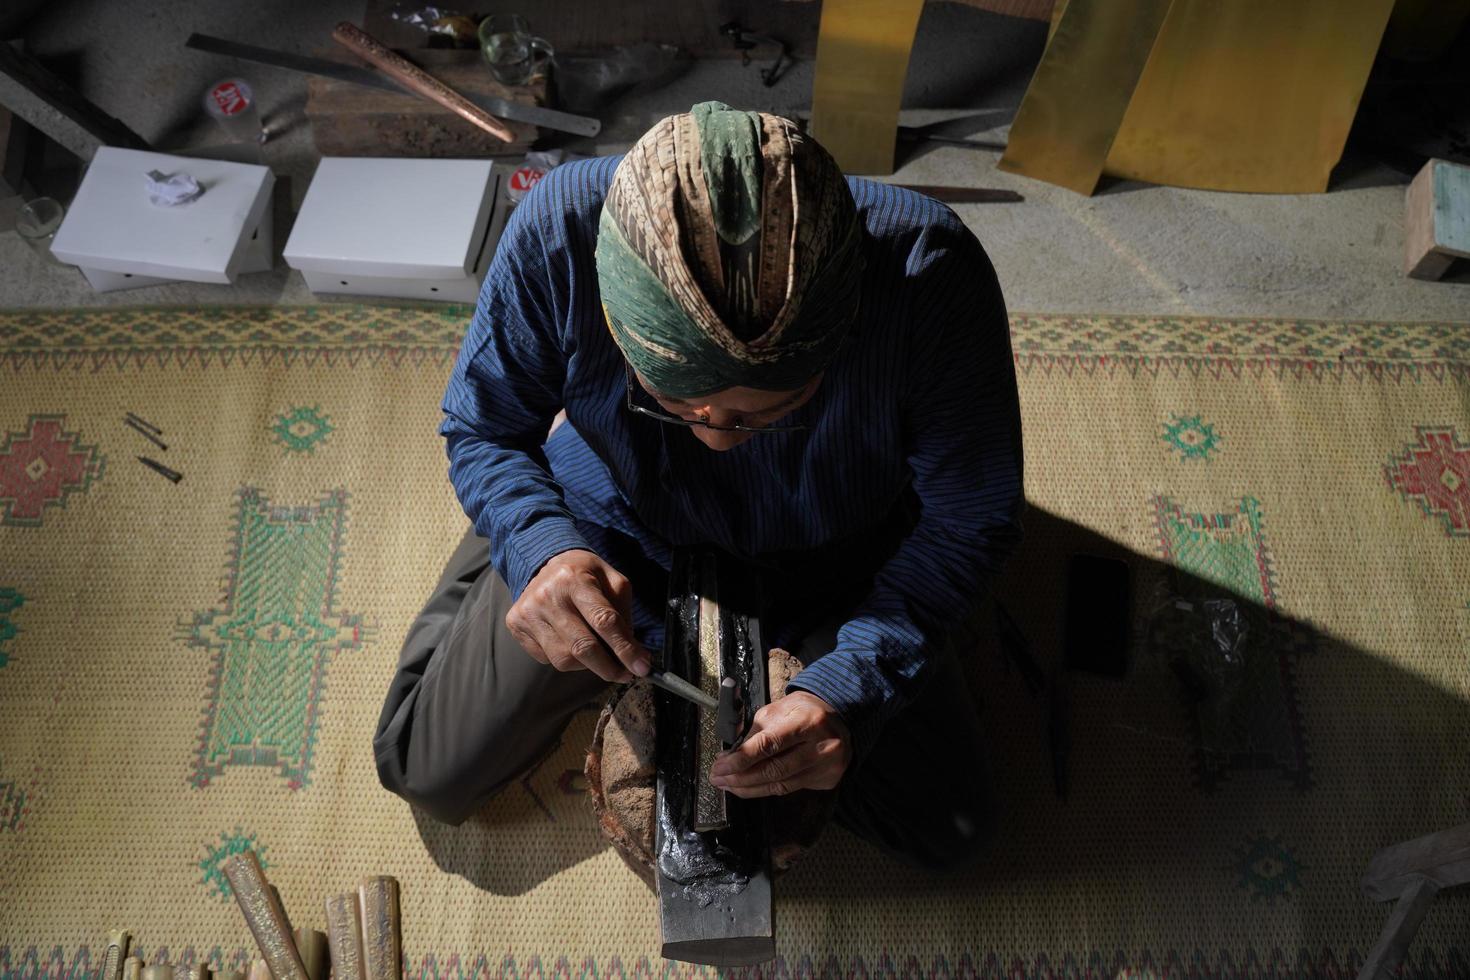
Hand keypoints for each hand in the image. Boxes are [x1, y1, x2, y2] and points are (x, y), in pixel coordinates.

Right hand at [505, 549, 650, 681]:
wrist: (545, 563)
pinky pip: (547, 659)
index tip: (642, 668)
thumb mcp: (612, 580)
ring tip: (596, 653)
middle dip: (609, 668)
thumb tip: (632, 653)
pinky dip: (567, 659)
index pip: (604, 621)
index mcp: (575, 579)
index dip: (625, 649)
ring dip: (587, 665)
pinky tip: (571, 642)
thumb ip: (623, 613)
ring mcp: (529, 612)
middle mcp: (548, 596)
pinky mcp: (516, 625)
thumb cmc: (585, 574)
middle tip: (625, 674)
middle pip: (583, 647)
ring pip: (564, 659)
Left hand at [708, 691, 851, 797]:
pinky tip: (750, 787)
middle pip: (774, 770)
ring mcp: (827, 767)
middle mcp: (821, 746)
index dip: (741, 759)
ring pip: (780, 785)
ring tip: (728, 785)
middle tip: (717, 778)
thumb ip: (755, 733)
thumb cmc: (803, 711)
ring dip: (749, 788)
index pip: (769, 744)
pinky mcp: (828, 780)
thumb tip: (729, 758)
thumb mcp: (777, 710)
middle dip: (740, 777)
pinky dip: (766, 789)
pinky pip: (790, 789)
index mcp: (807, 721)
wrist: (839, 717)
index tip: (719, 766)